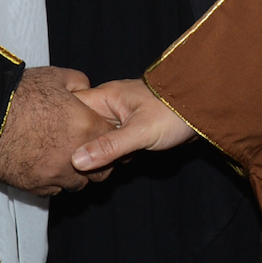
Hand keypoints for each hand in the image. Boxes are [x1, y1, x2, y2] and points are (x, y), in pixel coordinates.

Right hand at [0, 66, 114, 196]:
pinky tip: (46, 164)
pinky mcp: (35, 186)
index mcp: (86, 127)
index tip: (102, 130)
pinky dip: (55, 180)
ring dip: (77, 173)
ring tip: (65, 157)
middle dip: (98, 160)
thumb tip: (85, 90)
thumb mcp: (55, 77)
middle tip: (86, 147)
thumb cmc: (20, 93)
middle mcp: (75, 156)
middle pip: (102, 170)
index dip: (110, 135)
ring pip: (78, 184)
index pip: (113, 140)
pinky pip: (54, 190)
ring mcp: (55, 175)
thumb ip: (79, 83)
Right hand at [69, 78, 195, 172]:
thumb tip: (76, 161)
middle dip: (81, 147)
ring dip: (98, 153)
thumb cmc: (174, 113)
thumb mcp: (140, 132)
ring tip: (103, 166)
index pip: (71, 108)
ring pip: (95, 137)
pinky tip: (116, 164)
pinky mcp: (129, 129)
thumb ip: (109, 146)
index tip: (58, 150)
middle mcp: (108, 105)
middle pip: (81, 127)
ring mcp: (119, 117)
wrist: (203, 110)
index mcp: (106, 96)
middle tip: (84, 166)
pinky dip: (111, 154)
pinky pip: (110, 143)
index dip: (63, 128)